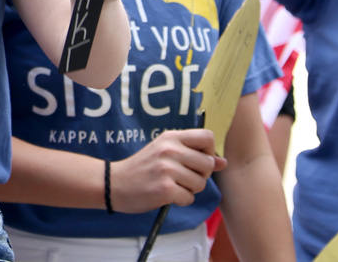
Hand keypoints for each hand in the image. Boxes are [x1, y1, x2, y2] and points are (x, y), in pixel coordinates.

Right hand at [110, 130, 225, 211]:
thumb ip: (194, 155)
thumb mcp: (165, 153)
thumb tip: (223, 162)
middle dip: (201, 175)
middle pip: (208, 164)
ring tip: (172, 185)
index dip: (209, 151)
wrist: (114, 182)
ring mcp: (166, 169)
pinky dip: (180, 200)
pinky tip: (166, 195)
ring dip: (190, 190)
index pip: (207, 137)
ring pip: (200, 184)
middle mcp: (169, 150)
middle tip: (183, 177)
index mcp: (170, 137)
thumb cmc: (142, 168)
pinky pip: (189, 198)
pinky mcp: (164, 188)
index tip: (196, 160)